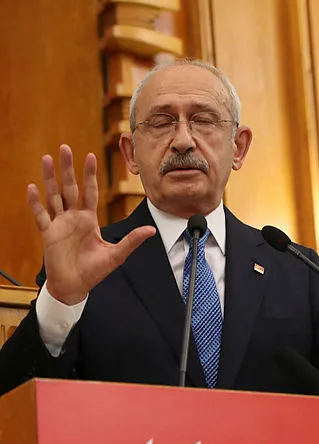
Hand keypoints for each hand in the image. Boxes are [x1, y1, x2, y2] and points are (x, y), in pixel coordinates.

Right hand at [28, 145, 154, 304]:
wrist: (76, 286)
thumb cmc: (94, 270)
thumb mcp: (116, 254)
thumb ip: (132, 240)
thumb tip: (151, 230)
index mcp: (88, 219)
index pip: (89, 191)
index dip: (89, 175)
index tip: (90, 156)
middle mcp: (73, 218)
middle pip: (69, 187)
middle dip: (68, 168)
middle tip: (64, 147)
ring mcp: (59, 224)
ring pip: (53, 196)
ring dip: (49, 178)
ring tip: (46, 159)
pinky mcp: (48, 234)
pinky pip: (41, 216)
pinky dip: (36, 203)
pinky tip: (32, 188)